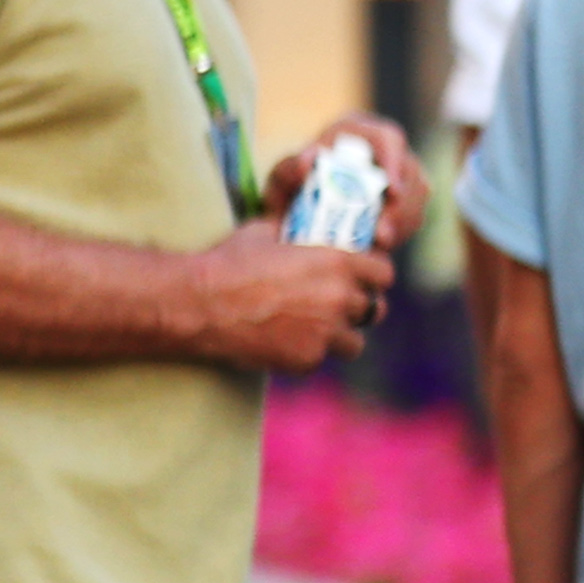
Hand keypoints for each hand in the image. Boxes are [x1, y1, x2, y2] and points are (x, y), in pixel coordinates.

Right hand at [188, 219, 394, 373]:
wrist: (200, 303)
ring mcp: (327, 333)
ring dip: (341, 335)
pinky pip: (322, 358)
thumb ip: (297, 232)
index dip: (373, 275)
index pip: (383, 273)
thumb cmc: (230, 262)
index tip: (362, 278)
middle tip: (339, 306)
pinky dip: (311, 352)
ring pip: (355, 341)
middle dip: (360, 306)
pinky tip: (289, 342)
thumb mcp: (266, 232)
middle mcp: (340, 299)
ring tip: (317, 329)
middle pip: (374, 308)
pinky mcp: (308, 359)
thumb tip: (302, 222)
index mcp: (337, 263)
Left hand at [265, 112, 430, 249]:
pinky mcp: (408, 201)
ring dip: (403, 221)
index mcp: (358, 133)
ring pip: (417, 196)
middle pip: (410, 171)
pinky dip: (402, 231)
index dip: (395, 162)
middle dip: (401, 205)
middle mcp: (386, 150)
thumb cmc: (291, 191)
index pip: (388, 138)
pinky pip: (415, 214)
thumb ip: (286, 170)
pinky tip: (384, 244)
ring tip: (380, 243)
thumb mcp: (281, 181)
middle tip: (383, 233)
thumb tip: (307, 161)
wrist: (298, 213)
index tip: (391, 191)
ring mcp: (401, 175)